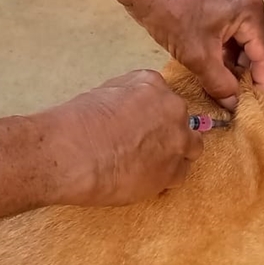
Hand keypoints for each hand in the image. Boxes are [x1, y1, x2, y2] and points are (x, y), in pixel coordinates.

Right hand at [47, 70, 203, 205]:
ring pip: (190, 150)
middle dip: (169, 134)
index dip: (154, 116)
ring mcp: (177, 141)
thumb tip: (132, 108)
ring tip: (148, 165)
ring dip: (174, 156)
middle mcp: (173, 110)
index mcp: (154, 85)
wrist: (73, 152)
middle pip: (184, 123)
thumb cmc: (79, 123)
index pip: (165, 99)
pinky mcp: (173, 172)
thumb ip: (129, 96)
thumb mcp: (104, 92)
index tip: (143, 127)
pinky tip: (144, 179)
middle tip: (145, 146)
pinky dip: (165, 178)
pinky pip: (180, 175)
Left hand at [114, 0, 263, 110]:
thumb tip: (233, 102)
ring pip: (250, 40)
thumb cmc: (169, 12)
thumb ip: (220, 84)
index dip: (263, 80)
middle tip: (246, 95)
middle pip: (263, 46)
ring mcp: (238, 1)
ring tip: (230, 83)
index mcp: (250, 12)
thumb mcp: (197, 57)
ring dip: (242, 62)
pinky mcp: (224, 4)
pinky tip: (220, 67)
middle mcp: (250, 3)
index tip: (258, 101)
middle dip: (254, 72)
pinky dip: (231, 51)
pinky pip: (237, 33)